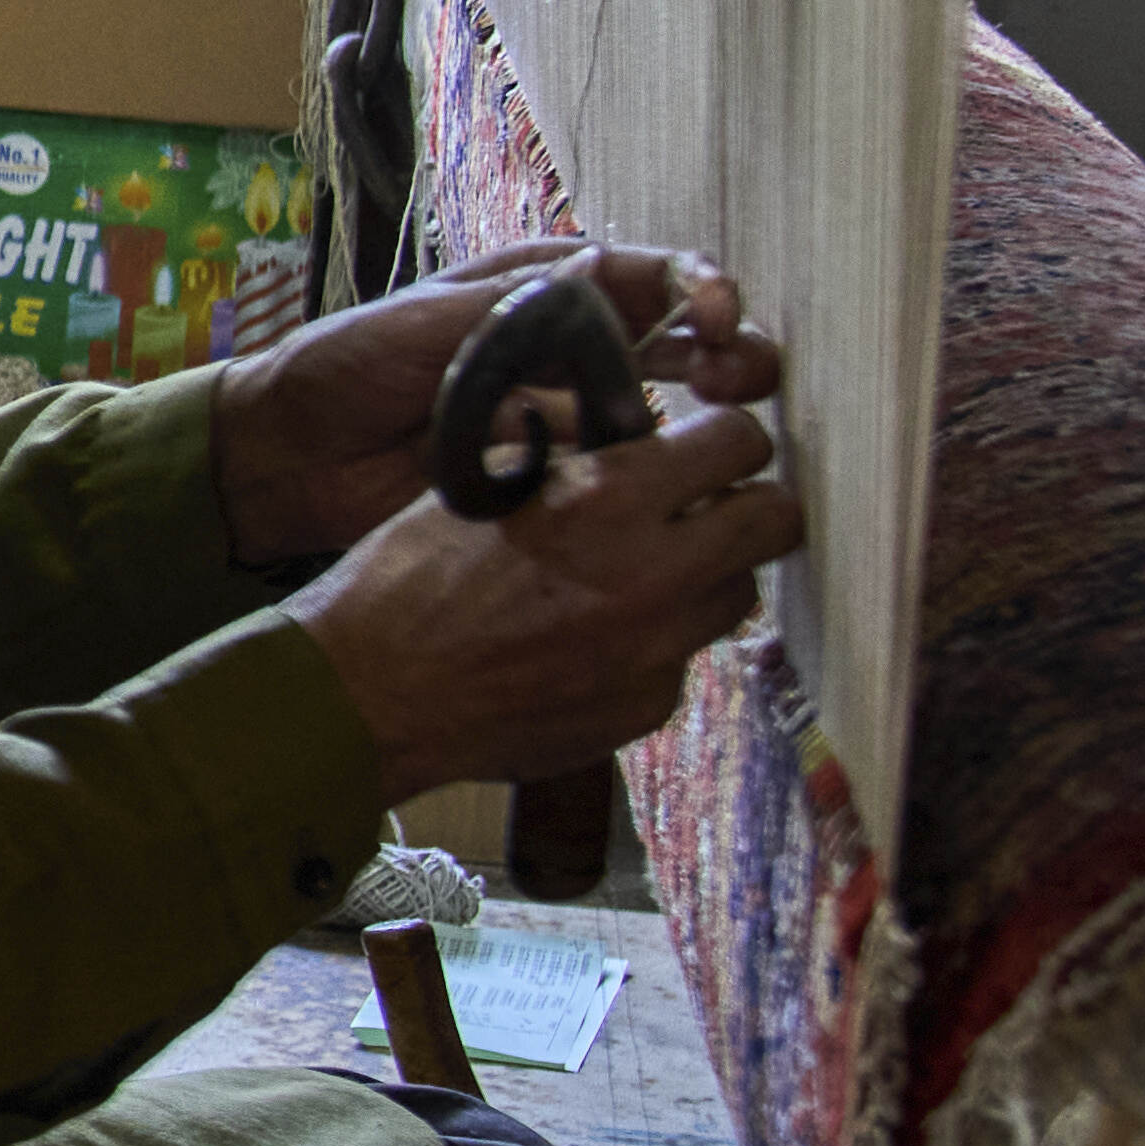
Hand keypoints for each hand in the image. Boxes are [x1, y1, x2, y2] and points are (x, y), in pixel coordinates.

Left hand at [216, 239, 785, 569]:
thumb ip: (512, 306)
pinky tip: (666, 497)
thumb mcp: (422, 322)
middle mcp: (572, 347)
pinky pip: (617, 480)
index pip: (651, 277)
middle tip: (742, 380)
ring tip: (723, 440)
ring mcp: (565, 417)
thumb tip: (605, 273)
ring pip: (662, 416)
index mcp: (545, 288)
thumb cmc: (342, 365)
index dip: (699, 289)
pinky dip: (648, 485)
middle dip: (729, 356)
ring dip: (701, 425)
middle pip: (682, 346)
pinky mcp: (552, 481)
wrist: (288, 455)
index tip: (718, 316)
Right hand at [283, 402, 805, 799]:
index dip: (724, 437)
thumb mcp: (486, 485)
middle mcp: (655, 573)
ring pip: (736, 594)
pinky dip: (651, 643)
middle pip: (776, 521)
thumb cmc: (404, 580)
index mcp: (609, 498)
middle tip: (706, 506)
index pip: (740, 441)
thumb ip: (578, 468)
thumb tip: (634, 451)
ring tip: (640, 577)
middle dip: (747, 504)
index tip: (704, 446)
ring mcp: (658, 650)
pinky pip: (680, 659)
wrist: (368, 694)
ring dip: (703, 575)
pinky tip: (587, 642)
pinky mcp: (646, 708)